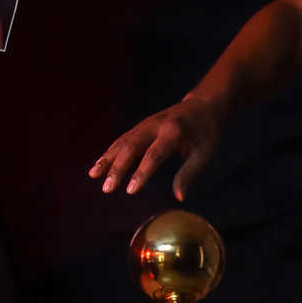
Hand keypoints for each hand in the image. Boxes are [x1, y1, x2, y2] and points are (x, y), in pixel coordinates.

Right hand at [90, 98, 223, 198]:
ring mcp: (146, 124)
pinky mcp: (141, 126)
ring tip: (94, 176)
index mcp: (174, 131)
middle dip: (118, 168)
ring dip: (108, 159)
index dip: (141, 173)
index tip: (131, 191)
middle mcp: (156, 125)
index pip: (154, 154)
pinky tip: (99, 166)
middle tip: (107, 188)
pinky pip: (122, 139)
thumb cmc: (207, 132)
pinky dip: (110, 152)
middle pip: (132, 146)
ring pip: (123, 141)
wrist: (203, 105)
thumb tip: (179, 197)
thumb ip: (190, 173)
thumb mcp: (205, 152)